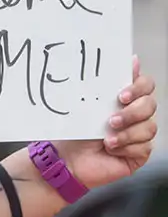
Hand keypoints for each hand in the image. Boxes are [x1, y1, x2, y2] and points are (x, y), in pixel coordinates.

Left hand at [57, 56, 156, 189]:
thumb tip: (132, 59)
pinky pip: (144, 147)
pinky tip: (110, 148)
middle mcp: (135, 114)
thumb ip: (107, 83)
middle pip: (150, 105)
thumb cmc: (75, 128)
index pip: (146, 85)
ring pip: (149, 127)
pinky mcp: (139, 153)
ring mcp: (139, 134)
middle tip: (112, 120)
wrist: (66, 157)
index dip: (139, 87)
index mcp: (124, 98)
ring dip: (127, 133)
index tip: (121, 95)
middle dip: (132, 112)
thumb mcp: (88, 103)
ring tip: (107, 138)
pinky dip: (126, 147)